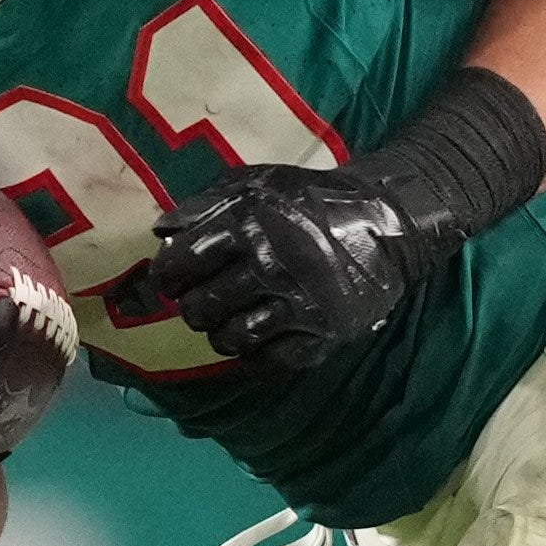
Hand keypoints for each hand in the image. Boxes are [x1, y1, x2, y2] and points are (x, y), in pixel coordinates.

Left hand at [150, 162, 430, 373]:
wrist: (385, 220)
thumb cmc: (311, 199)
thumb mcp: (257, 184)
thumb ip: (207, 204)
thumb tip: (161, 230)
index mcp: (248, 223)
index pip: (184, 262)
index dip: (168, 277)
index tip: (172, 281)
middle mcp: (271, 264)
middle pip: (203, 307)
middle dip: (194, 308)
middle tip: (204, 301)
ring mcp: (299, 303)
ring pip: (232, 338)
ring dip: (222, 334)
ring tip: (230, 320)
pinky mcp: (323, 332)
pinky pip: (270, 361)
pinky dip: (255, 355)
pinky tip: (259, 338)